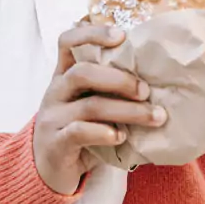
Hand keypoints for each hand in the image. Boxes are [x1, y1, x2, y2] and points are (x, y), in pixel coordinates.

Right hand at [33, 24, 166, 194]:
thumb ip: (109, 91)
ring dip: (127, 110)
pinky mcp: (56, 144)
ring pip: (90, 105)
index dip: (92, 34)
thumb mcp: (88, 105)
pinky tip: (121, 137)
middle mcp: (55, 92)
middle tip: (146, 91)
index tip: (121, 36)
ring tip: (153, 117)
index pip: (67, 42)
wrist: (46, 169)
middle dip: (120, 79)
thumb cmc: (78, 132)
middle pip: (82, 73)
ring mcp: (53, 118)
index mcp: (63, 76)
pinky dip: (105, 132)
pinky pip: (80, 132)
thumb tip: (158, 83)